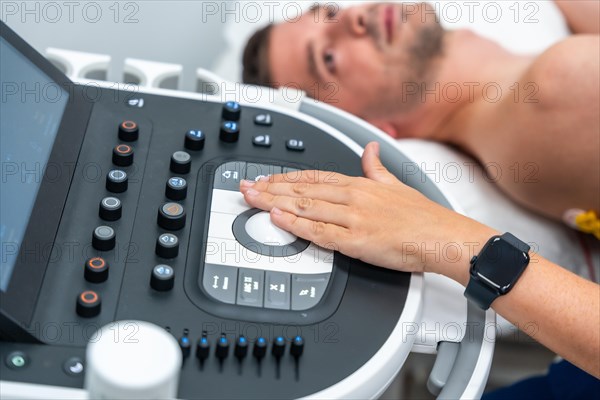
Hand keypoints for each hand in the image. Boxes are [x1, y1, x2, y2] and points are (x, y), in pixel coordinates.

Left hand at [240, 142, 496, 283]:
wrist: (443, 236)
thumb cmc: (423, 216)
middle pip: (303, 189)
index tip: (267, 179)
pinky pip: (319, 232)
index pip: (314, 177)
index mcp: (360, 185)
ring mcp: (353, 218)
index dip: (287, 178)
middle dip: (271, 187)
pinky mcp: (356, 240)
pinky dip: (296, 225)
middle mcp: (353, 197)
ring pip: (305, 207)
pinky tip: (278, 219)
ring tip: (252, 199)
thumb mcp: (397, 183)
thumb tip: (370, 151)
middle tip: (245, 187)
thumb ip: (377, 168)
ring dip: (275, 202)